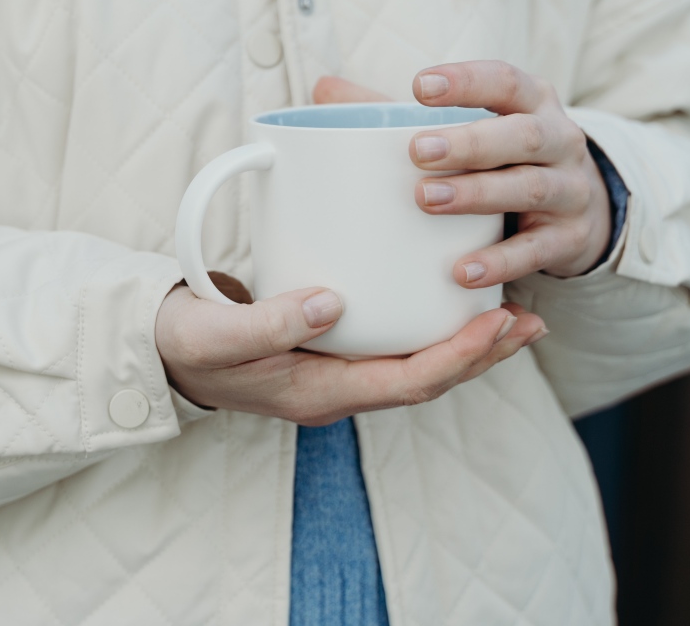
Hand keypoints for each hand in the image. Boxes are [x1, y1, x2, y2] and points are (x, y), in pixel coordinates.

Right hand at [155, 277, 545, 425]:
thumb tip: (332, 303)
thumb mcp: (216, 334)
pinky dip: (426, 324)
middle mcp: (335, 388)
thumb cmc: (186, 342)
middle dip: (481, 352)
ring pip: (415, 363)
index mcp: (316, 393)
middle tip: (531, 320)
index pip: (407, 383)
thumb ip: (269, 323)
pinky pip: (392, 342)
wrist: (158, 349)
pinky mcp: (327, 346)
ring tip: (509, 311)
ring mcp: (333, 370)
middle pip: (427, 378)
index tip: (499, 322)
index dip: (459, 356)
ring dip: (464, 340)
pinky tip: (440, 295)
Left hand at [313, 63, 612, 284]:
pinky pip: (537, 250)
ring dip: (478, 194)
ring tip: (427, 201)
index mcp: (530, 102)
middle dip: (470, 142)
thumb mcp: (464, 127)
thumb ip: (395, 111)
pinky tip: (461, 271)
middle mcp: (559, 139)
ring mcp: (570, 189)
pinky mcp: (570, 238)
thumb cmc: (501, 158)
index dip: (467, 81)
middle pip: (521, 135)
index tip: (419, 86)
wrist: (577, 208)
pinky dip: (500, 260)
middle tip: (417, 152)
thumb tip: (325, 88)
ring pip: (529, 187)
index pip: (504, 81)